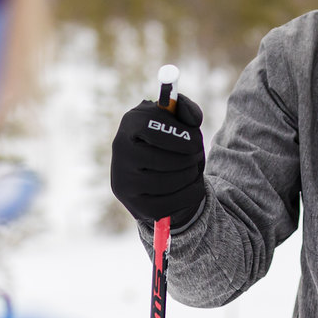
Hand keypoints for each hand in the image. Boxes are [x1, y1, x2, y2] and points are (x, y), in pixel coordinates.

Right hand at [109, 93, 206, 223]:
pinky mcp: (136, 206)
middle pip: (163, 160)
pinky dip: (190, 194)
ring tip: (193, 169)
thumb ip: (186, 110)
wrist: (158, 172)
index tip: (195, 140)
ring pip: (168, 182)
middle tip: (197, 155)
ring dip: (191, 175)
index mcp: (130, 123)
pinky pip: (171, 204)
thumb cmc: (171, 141)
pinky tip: (193, 186)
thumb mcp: (179, 120)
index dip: (180, 135)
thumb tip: (193, 119)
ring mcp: (124, 181)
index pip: (152, 127)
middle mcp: (120, 151)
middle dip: (189, 158)